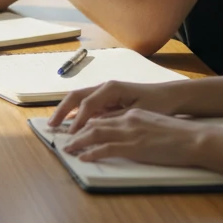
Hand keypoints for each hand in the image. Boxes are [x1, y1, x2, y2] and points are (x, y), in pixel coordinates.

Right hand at [49, 80, 181, 132]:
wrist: (170, 96)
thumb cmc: (157, 104)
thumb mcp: (137, 113)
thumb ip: (114, 118)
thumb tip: (95, 125)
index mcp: (111, 88)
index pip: (87, 104)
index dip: (78, 120)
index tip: (72, 135)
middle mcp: (104, 87)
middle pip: (76, 97)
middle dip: (62, 111)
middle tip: (51, 126)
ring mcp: (105, 92)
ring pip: (79, 99)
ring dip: (66, 111)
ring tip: (55, 124)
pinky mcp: (107, 99)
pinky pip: (87, 105)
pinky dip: (76, 113)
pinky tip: (71, 124)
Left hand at [62, 109, 213, 166]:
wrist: (195, 139)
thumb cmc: (180, 136)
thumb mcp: (155, 126)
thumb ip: (138, 128)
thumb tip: (129, 138)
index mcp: (133, 114)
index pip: (104, 117)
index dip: (87, 124)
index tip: (75, 130)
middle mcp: (128, 119)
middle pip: (94, 123)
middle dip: (76, 132)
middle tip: (64, 139)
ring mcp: (130, 132)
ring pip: (95, 134)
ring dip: (78, 142)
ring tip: (67, 149)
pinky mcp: (133, 146)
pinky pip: (105, 148)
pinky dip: (91, 153)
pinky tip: (83, 157)